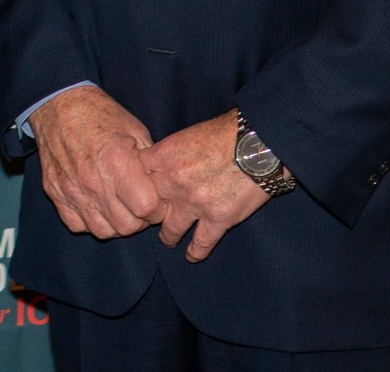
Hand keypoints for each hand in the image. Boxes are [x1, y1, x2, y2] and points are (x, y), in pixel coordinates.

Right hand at [28, 85, 163, 239]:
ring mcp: (71, 190)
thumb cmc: (101, 116)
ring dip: (116, 224)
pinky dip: (90, 221)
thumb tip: (164, 191)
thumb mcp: (135, 132)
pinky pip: (77, 225)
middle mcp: (93, 181)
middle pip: (126, 226)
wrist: (58, 105)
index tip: (158, 200)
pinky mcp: (55, 193)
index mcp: (117, 162)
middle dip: (140, 220)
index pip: (147, 209)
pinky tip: (97, 205)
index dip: (159, 209)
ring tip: (119, 206)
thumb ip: (150, 166)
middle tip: (139, 204)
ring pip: (103, 231)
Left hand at [140, 108, 270, 261]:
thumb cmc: (224, 133)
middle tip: (147, 221)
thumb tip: (155, 165)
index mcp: (162, 158)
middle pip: (148, 207)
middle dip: (147, 215)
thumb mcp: (185, 136)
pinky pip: (201, 242)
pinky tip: (192, 256)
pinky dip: (195, 251)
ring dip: (168, 236)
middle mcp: (172, 182)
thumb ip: (167, 155)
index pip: (133, 178)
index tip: (132, 196)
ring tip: (167, 239)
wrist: (259, 144)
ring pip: (171, 229)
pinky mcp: (218, 218)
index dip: (131, 188)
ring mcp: (194, 203)